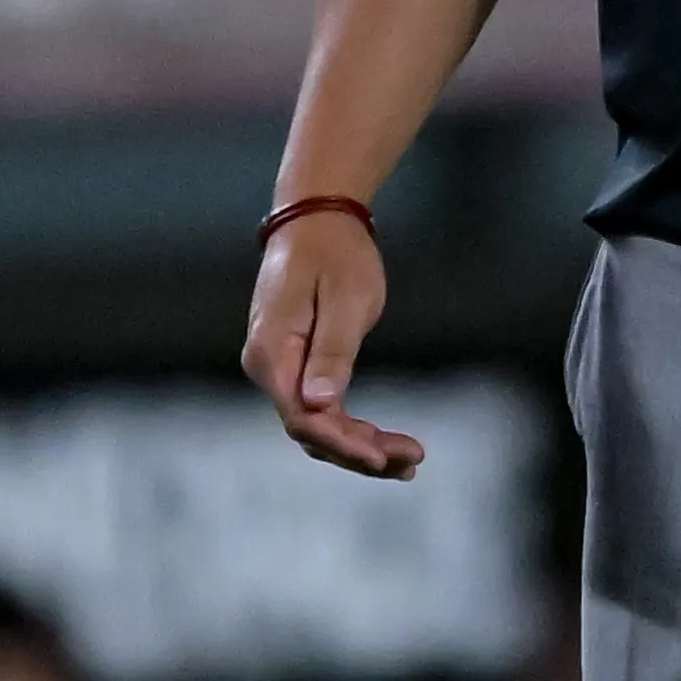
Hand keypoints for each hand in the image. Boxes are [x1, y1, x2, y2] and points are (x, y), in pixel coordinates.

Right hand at [241, 209, 424, 478]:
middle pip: (310, 431)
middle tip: (413, 462)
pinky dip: (352, 430)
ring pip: (316, 426)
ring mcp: (278, 368)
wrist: (317, 218)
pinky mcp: (294, 365)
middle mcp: (267, 367)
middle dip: (360, 452)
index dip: (343, 444)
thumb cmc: (335, 252)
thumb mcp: (345, 300)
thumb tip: (320, 407)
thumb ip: (332, 354)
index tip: (381, 460)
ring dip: (360, 447)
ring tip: (410, 462)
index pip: (303, 418)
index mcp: (272, 353)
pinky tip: (386, 446)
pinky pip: (320, 409)